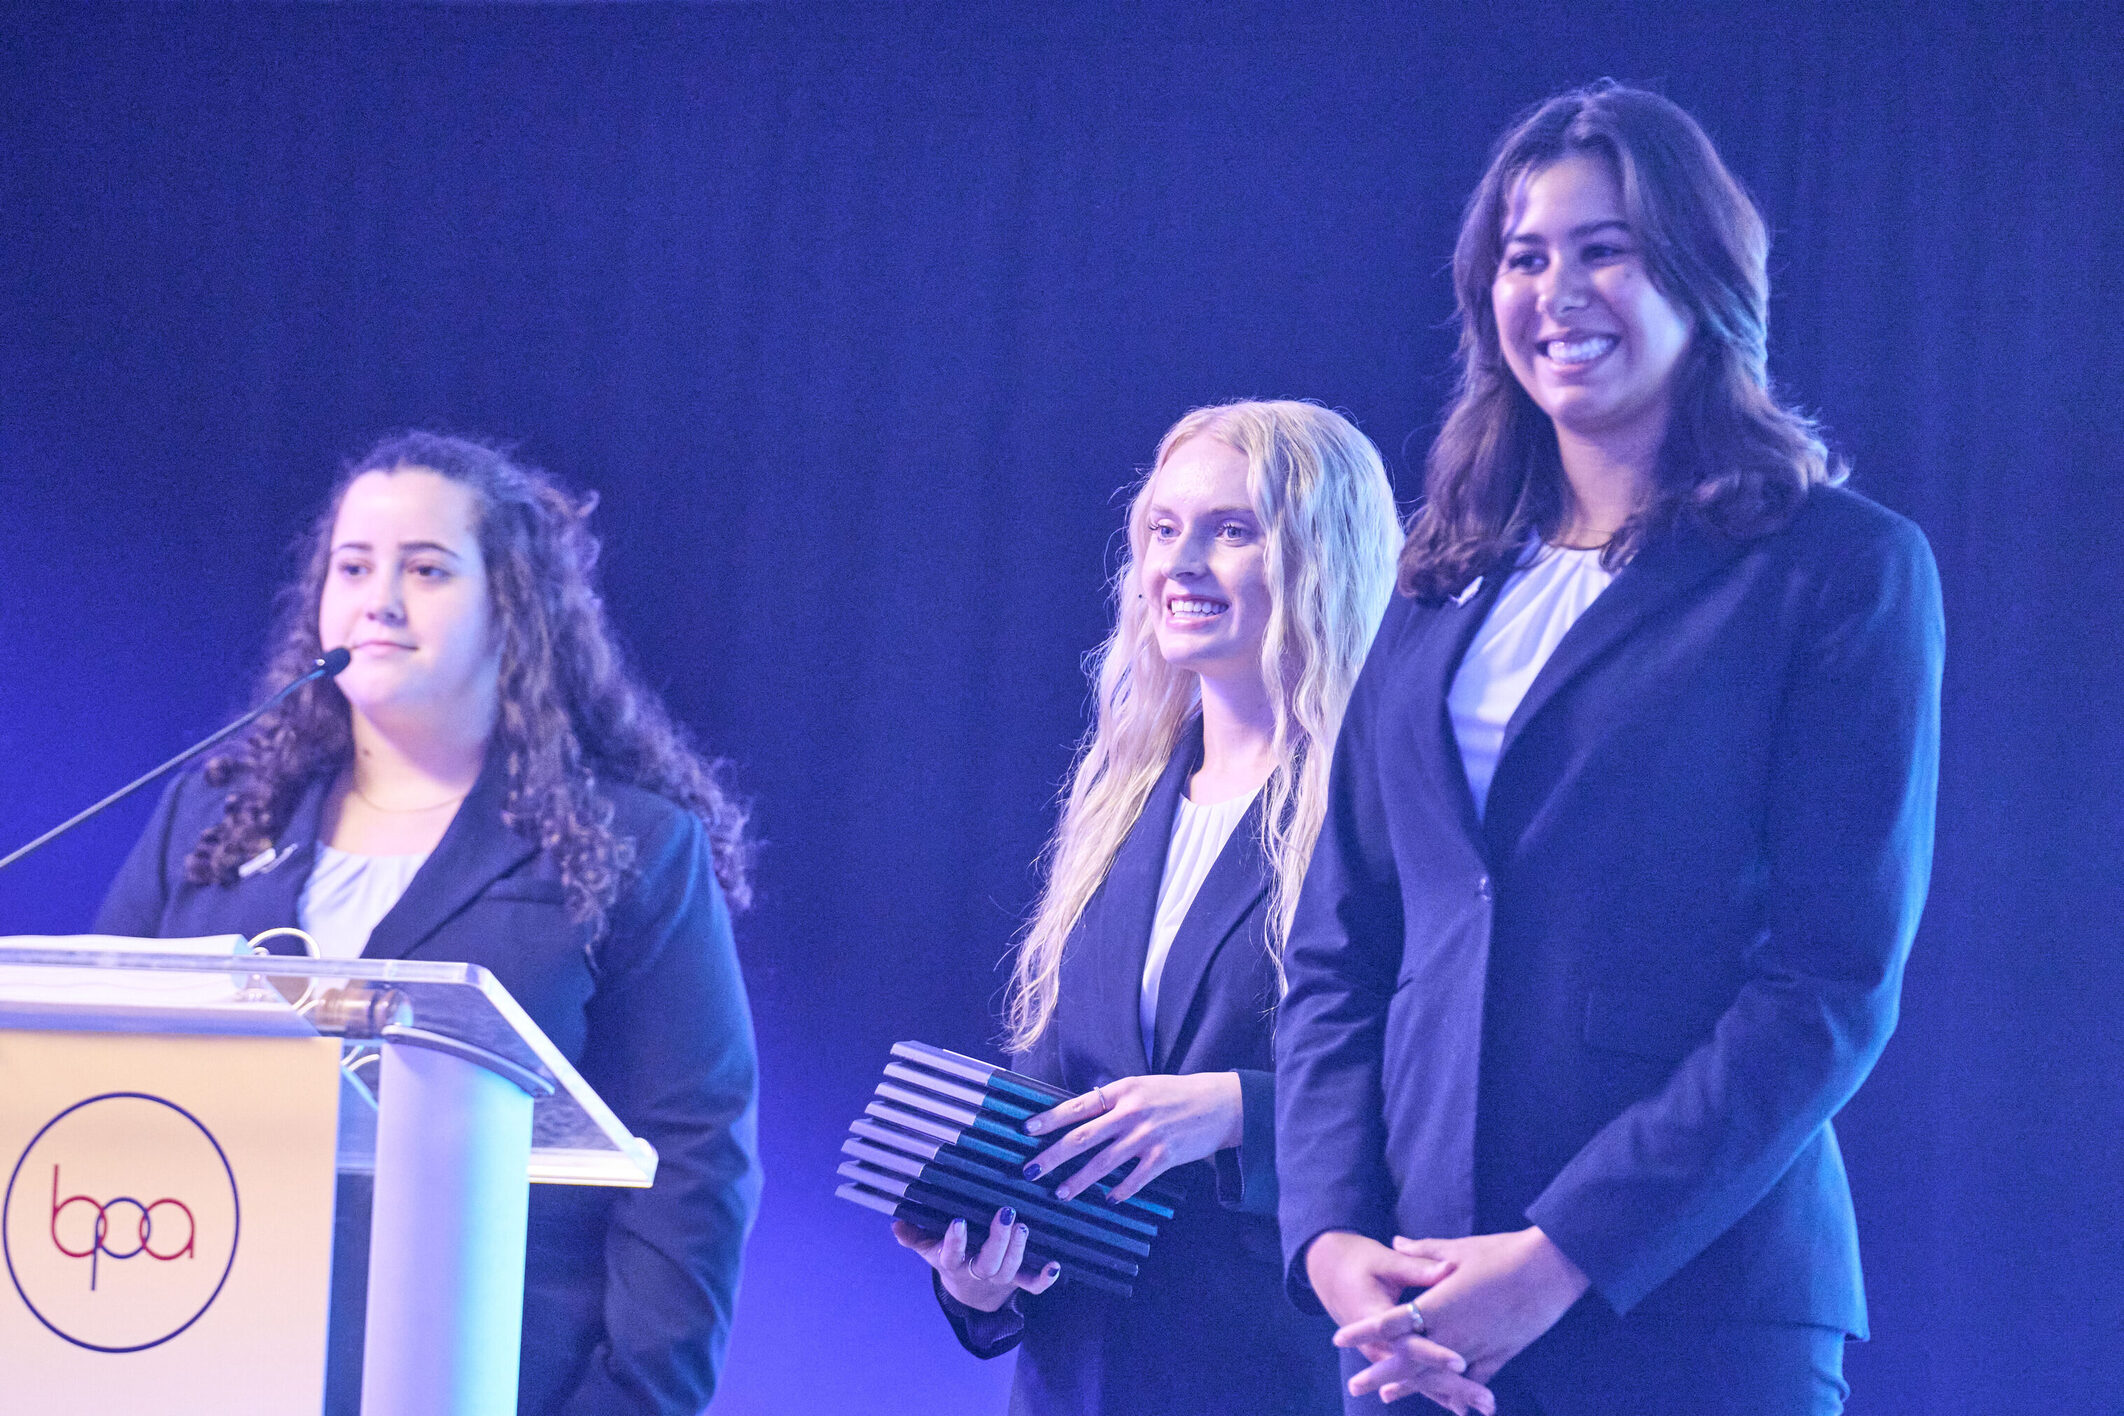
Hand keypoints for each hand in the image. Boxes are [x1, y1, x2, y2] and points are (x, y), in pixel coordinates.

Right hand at [892, 1207, 1060, 1311]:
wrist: (970, 1291)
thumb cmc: (950, 1257)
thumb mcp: (929, 1249)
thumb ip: (913, 1236)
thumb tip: (895, 1225)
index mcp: (953, 1262)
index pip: (952, 1253)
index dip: (956, 1241)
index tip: (959, 1222)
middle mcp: (978, 1271)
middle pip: (988, 1261)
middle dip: (998, 1239)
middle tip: (1006, 1213)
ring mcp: (1001, 1277)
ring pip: (1011, 1268)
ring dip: (1018, 1249)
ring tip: (1023, 1226)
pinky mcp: (1019, 1280)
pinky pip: (1034, 1285)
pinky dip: (1045, 1278)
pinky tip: (1055, 1265)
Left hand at [1020, 1072, 1241, 1203]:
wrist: (1218, 1104)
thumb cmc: (1174, 1094)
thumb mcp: (1140, 1087)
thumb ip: (1112, 1101)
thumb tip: (1078, 1117)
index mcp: (1121, 1092)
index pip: (1077, 1107)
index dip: (1049, 1119)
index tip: (1026, 1130)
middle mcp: (1130, 1113)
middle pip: (1082, 1138)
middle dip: (1052, 1156)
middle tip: (1030, 1170)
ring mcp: (1147, 1136)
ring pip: (1102, 1164)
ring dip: (1077, 1181)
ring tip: (1060, 1193)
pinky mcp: (1164, 1157)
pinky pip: (1133, 1180)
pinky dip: (1118, 1192)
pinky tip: (1106, 1200)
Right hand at [1303, 1230, 1490, 1414]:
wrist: (1328, 1272)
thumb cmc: (1358, 1262)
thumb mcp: (1384, 1261)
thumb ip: (1417, 1267)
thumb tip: (1449, 1267)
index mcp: (1374, 1319)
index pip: (1409, 1343)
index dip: (1435, 1354)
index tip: (1462, 1364)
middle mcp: (1379, 1345)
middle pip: (1419, 1372)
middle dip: (1455, 1387)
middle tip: (1487, 1401)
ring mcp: (1385, 1354)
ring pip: (1420, 1380)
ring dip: (1453, 1394)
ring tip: (1487, 1407)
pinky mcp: (1391, 1354)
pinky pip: (1417, 1377)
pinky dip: (1440, 1390)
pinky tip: (1465, 1403)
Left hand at [1334, 1228, 1588, 1406]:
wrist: (1551, 1270)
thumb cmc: (1503, 1254)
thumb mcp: (1459, 1249)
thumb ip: (1424, 1252)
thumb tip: (1398, 1241)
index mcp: (1437, 1304)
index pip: (1390, 1323)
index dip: (1364, 1332)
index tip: (1339, 1339)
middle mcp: (1453, 1331)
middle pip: (1408, 1358)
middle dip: (1380, 1372)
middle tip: (1355, 1385)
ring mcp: (1477, 1347)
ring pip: (1437, 1374)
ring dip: (1412, 1385)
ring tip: (1387, 1396)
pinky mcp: (1500, 1354)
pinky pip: (1474, 1380)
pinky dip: (1459, 1393)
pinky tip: (1451, 1406)